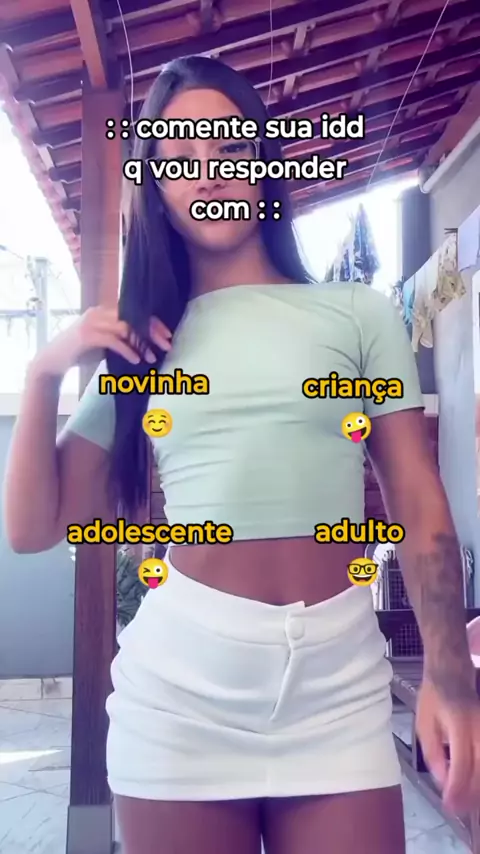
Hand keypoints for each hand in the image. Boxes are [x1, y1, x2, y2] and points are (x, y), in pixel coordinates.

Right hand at [31, 307, 171, 377]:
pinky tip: (136, 360)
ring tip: (152, 357)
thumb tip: (146, 344)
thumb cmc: (80, 353)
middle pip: (133, 317)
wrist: (53, 361)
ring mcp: (92, 323)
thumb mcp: (104, 343)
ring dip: (142, 343)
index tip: (167, 335)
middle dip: (152, 331)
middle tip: (167, 345)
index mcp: (104, 311)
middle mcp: (99, 312)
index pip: (134, 311)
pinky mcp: (87, 336)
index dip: (152, 322)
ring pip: (125, 328)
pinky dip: (127, 350)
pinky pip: (113, 340)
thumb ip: (120, 339)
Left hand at [416, 676, 479, 815]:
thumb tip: (444, 782)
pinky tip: (474, 786)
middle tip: (457, 808)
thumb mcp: (423, 723)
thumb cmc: (434, 699)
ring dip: (478, 788)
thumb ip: (433, 753)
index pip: (463, 761)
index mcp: (459, 722)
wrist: (453, 674)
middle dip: (470, 793)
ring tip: (466, 802)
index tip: (448, 806)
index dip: (456, 788)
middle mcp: (479, 726)